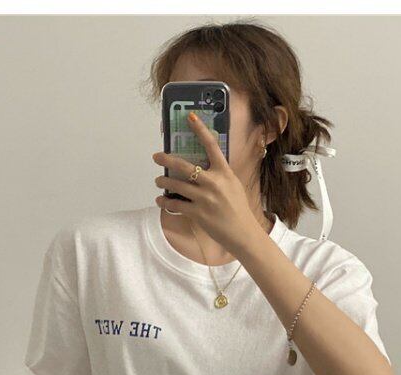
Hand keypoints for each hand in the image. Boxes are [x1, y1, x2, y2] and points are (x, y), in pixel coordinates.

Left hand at [152, 111, 263, 255]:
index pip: (211, 145)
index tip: (189, 117)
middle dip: (167, 159)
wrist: (243, 233)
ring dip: (163, 182)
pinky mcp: (198, 213)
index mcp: (224, 172)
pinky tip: (161, 200)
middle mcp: (214, 182)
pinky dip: (165, 202)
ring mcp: (205, 198)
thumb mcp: (233, 185)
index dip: (200, 129)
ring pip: (176, 185)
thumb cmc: (238, 209)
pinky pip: (176, 204)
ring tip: (159, 181)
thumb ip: (219, 175)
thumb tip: (203, 166)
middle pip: (184, 166)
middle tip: (157, 156)